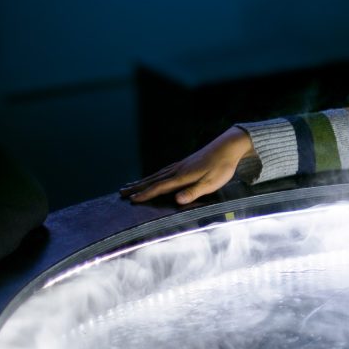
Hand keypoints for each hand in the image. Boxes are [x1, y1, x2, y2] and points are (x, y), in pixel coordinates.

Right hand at [119, 127, 253, 204]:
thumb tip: (177, 200)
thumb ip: (194, 192)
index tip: (132, 200)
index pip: (160, 187)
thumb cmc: (222, 167)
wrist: (227, 147)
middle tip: (121, 193)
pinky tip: (152, 177)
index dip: (146, 195)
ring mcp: (180, 165)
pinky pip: (163, 171)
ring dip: (142, 181)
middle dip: (137, 188)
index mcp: (182, 177)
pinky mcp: (184, 163)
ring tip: (130, 185)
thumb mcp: (212, 183)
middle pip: (153, 180)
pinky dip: (153, 175)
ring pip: (156, 175)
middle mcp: (177, 170)